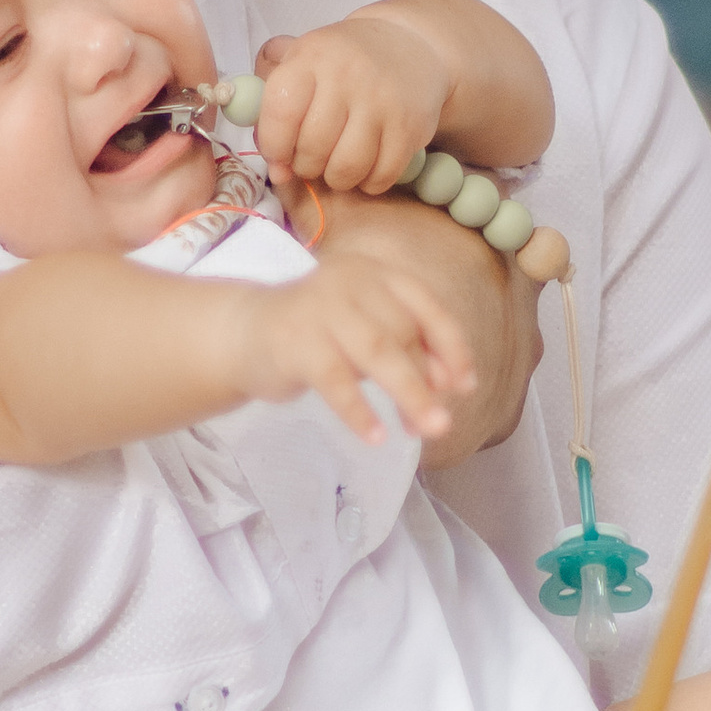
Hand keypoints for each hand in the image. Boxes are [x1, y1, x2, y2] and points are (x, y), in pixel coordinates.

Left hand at [253, 12, 452, 195]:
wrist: (407, 44)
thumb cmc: (342, 63)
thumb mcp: (301, 64)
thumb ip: (275, 112)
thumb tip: (278, 173)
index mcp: (312, 58)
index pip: (281, 113)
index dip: (274, 145)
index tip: (280, 153)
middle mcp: (347, 76)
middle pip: (313, 148)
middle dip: (306, 165)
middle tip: (312, 158)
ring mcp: (382, 102)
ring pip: (346, 168)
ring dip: (336, 178)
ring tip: (336, 165)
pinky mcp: (410, 126)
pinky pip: (381, 176)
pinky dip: (368, 182)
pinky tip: (366, 167)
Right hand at [315, 190, 541, 458]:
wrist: (244, 334)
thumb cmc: (317, 336)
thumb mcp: (367, 336)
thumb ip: (406, 350)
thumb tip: (449, 384)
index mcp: (376, 273)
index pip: (426, 306)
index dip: (451, 347)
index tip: (465, 386)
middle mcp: (351, 280)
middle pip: (403, 332)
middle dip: (426, 381)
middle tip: (441, 424)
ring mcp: (320, 306)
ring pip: (377, 351)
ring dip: (408, 393)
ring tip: (424, 431)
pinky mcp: (294, 339)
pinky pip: (335, 379)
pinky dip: (358, 411)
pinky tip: (375, 437)